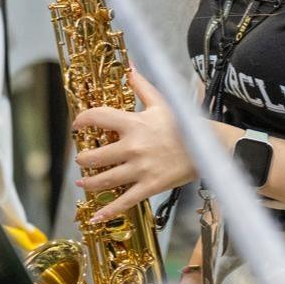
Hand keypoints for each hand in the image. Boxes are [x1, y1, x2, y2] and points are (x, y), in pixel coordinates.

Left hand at [73, 69, 194, 222]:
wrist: (207, 147)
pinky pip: (124, 201)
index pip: (98, 118)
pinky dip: (108, 211)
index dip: (82, 120)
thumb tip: (128, 66)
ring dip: (89, 182)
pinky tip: (96, 216)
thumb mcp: (161, 102)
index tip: (77, 125)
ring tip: (82, 181)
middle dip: (83, 159)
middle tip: (81, 159)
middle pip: (96, 156)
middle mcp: (133, 147)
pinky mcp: (149, 187)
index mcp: (134, 124)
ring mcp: (140, 169)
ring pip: (105, 179)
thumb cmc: (182, 124)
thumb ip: (141, 85)